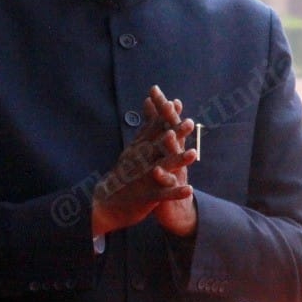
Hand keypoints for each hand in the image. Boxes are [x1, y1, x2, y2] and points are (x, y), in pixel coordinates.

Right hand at [91, 86, 196, 236]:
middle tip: (190, 123)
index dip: (164, 116)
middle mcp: (141, 159)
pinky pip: (163, 194)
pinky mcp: (147, 196)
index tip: (176, 103)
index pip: (154, 129)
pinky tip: (189, 189)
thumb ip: (148, 124)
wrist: (107, 203)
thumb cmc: (127, 170)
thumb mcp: (136, 145)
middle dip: (175, 134)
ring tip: (194, 154)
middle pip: (160, 144)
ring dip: (178, 160)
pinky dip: (176, 192)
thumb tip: (150, 99)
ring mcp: (144, 177)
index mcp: (141, 147)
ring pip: (163, 167)